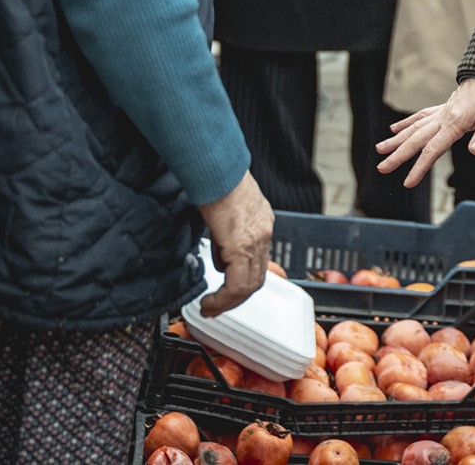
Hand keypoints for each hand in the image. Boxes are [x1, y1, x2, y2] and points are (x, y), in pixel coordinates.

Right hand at [196, 171, 273, 316]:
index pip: (258, 259)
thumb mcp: (225, 206)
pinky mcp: (242, 246)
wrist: (217, 167)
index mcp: (261, 220)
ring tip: (211, 307)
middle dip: (236, 296)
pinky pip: (237, 284)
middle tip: (218, 305)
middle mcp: (263, 231)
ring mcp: (256, 240)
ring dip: (229, 301)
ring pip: (249, 285)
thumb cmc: (216, 177)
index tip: (227, 290)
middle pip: (256, 276)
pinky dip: (224, 298)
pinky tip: (210, 301)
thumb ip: (225, 229)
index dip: (243, 278)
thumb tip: (218, 250)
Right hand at [376, 79, 474, 188]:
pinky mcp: (441, 109)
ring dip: (396, 139)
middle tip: (381, 168)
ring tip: (380, 149)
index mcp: (454, 123)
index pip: (432, 149)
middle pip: (416, 140)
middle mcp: (442, 118)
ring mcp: (440, 113)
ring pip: (413, 128)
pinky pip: (420, 117)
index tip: (407, 182)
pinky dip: (406, 123)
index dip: (419, 167)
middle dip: (398, 155)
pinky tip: (393, 129)